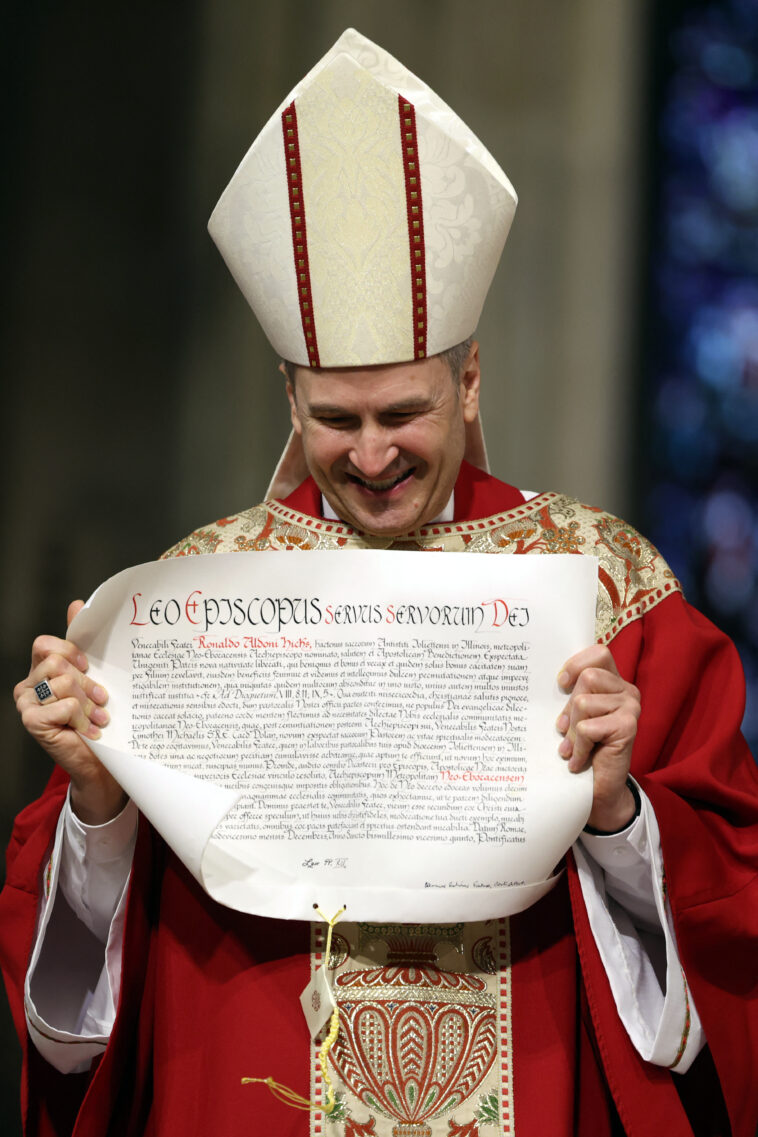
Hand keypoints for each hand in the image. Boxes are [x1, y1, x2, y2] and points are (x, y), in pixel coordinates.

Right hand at [13, 600, 126, 824]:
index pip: (45, 644)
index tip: (89, 666)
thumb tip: (76, 604)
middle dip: (86, 683)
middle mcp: (29, 684)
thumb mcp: (94, 677)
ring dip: (87, 703)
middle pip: (57, 663)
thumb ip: (82, 643)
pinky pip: (63, 705)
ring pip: (63, 683)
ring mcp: (26, 704)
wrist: (100, 761)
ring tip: (98, 717)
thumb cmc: (97, 717)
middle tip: (101, 700)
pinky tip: (89, 731)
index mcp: (41, 670)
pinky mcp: (31, 722)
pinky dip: (81, 718)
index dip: (70, 651)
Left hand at [556, 645, 640, 831]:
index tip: (561, 683)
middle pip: (587, 678)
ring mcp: (631, 707)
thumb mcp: (576, 716)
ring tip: (573, 747)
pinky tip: (579, 760)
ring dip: (573, 730)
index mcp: (615, 683)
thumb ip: (573, 695)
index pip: (600, 653)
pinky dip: (578, 747)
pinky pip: (588, 728)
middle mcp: (628, 691)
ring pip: (584, 702)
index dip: (577, 663)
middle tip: (566, 731)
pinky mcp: (629, 726)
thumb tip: (556, 679)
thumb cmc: (585, 748)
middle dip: (569, 707)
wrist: (600, 788)